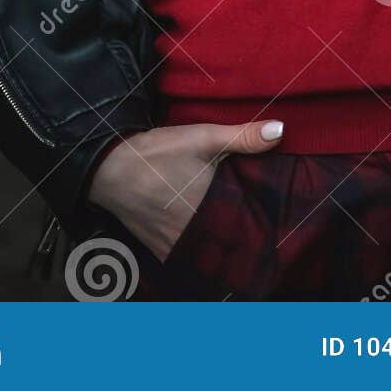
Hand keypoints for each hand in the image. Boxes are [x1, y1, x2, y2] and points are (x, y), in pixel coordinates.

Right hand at [86, 118, 283, 261]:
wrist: (110, 168)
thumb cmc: (158, 153)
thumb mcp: (203, 138)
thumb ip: (243, 137)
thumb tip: (280, 130)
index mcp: (209, 212)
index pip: (245, 234)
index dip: (260, 236)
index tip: (274, 236)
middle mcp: (192, 236)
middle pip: (226, 249)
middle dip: (240, 246)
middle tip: (258, 241)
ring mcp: (172, 246)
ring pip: (204, 257)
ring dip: (217, 252)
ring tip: (233, 245)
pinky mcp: (157, 248)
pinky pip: (183, 259)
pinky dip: (194, 255)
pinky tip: (202, 246)